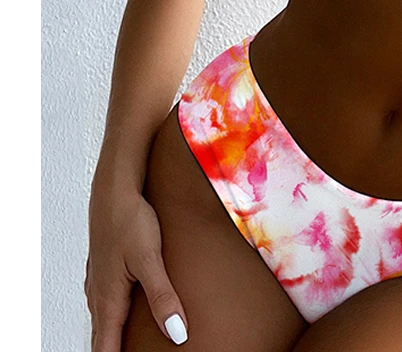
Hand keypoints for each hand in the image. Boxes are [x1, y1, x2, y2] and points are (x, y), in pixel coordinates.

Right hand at [85, 183, 188, 348]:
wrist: (114, 190)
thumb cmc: (130, 220)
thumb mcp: (150, 260)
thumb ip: (163, 297)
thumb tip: (177, 334)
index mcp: (108, 301)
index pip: (106, 350)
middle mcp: (98, 296)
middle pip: (102, 340)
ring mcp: (98, 282)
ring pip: (103, 322)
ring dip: (112, 338)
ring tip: (128, 346)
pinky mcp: (103, 270)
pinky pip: (105, 303)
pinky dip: (113, 317)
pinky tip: (126, 312)